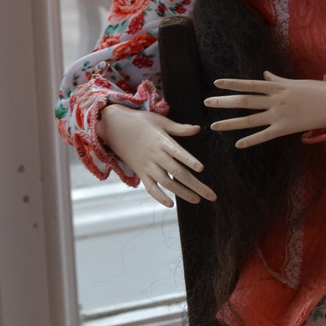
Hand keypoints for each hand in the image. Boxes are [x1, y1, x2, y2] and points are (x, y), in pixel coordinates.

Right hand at [97, 104, 215, 208]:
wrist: (114, 127)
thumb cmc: (141, 122)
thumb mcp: (160, 121)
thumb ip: (179, 128)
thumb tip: (198, 129)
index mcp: (163, 142)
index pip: (179, 153)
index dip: (189, 161)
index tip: (201, 169)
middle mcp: (156, 156)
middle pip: (177, 173)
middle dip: (195, 185)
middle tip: (211, 196)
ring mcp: (148, 166)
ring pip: (167, 183)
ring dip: (183, 193)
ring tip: (197, 200)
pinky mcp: (141, 173)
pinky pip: (150, 188)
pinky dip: (159, 197)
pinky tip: (171, 204)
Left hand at [205, 72, 325, 146]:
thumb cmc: (318, 90)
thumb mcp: (295, 82)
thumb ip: (276, 80)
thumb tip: (264, 75)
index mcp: (277, 87)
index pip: (249, 84)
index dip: (232, 84)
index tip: (216, 83)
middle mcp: (275, 100)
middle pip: (244, 101)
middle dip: (224, 102)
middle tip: (206, 102)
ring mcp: (280, 114)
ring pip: (250, 119)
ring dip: (230, 123)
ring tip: (214, 126)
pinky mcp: (287, 128)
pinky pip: (265, 135)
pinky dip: (251, 140)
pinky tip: (238, 144)